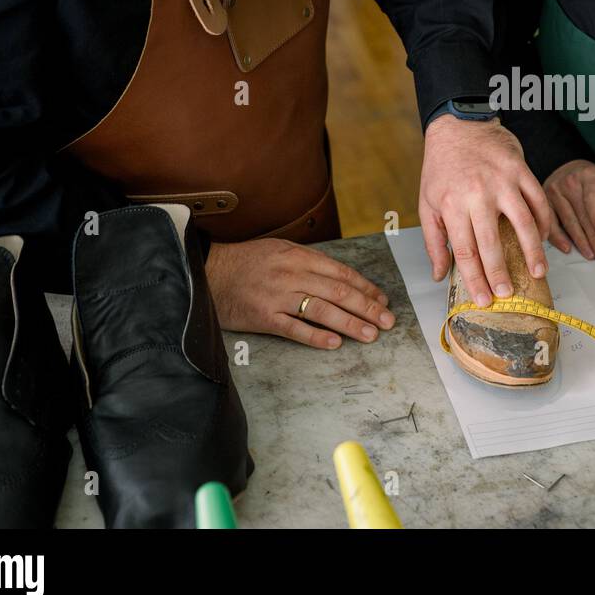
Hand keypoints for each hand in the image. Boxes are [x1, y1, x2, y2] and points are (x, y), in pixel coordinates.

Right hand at [205, 238, 392, 348]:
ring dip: (350, 324)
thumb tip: (343, 279)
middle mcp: (292, 275)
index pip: (342, 274)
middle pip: (339, 293)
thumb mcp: (281, 250)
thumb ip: (310, 262)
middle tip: (388, 322)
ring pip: (322, 311)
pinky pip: (295, 329)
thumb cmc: (247, 261)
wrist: (207, 271)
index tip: (383, 301)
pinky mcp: (263, 317)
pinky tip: (335, 344)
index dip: (366, 289)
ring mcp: (278, 297)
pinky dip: (316, 337)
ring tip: (370, 335)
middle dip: (368, 308)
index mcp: (299, 257)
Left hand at [418, 115, 553, 306]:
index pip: (465, 250)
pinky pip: (538, 200)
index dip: (475, 278)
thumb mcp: (427, 202)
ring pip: (523, 223)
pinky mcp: (520, 170)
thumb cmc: (441, 167)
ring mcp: (502, 181)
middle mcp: (478, 194)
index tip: (483, 299)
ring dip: (532, 251)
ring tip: (537, 272)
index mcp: (452, 204)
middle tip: (508, 294)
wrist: (459, 125)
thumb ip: (434, 240)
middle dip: (500, 272)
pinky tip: (543, 238)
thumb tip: (439, 275)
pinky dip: (544, 222)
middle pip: (492, 242)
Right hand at [543, 159, 594, 260]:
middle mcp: (568, 182)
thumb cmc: (593, 180)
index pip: (592, 198)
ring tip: (591, 255)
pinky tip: (567, 249)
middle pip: (582, 214)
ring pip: (568, 222)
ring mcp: (554, 192)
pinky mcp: (544, 202)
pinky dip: (558, 238)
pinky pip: (551, 223)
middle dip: (593, 237)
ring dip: (580, 241)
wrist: (569, 169)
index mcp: (588, 175)